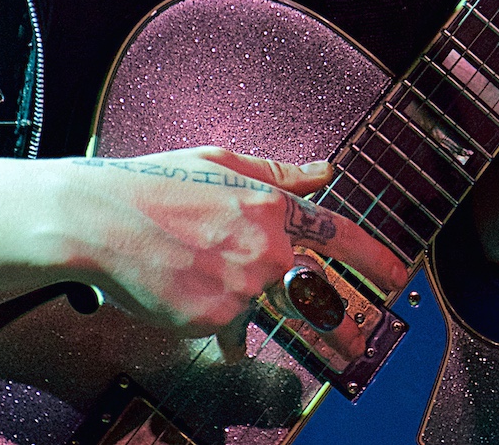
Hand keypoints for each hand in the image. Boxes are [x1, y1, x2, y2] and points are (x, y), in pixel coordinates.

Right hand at [33, 147, 405, 356]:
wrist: (100, 220)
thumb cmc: (156, 184)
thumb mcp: (223, 161)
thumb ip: (281, 171)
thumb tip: (325, 171)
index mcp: (273, 206)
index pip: (340, 234)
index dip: (374, 256)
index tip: (398, 274)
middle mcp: (268, 248)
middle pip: (320, 292)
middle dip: (348, 321)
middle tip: (365, 338)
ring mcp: (244, 286)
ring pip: (277, 314)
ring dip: (291, 328)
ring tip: (286, 329)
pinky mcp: (216, 317)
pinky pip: (232, 329)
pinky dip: (224, 324)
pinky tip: (201, 306)